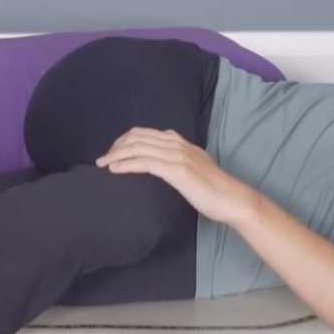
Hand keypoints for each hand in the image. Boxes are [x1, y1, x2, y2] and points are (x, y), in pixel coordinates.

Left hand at [94, 127, 258, 225]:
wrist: (231, 199)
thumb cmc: (212, 189)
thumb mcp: (191, 168)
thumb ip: (174, 162)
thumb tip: (156, 166)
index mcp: (178, 141)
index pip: (143, 133)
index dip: (123, 141)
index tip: (112, 154)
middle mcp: (176, 143)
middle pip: (137, 137)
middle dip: (115, 147)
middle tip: (102, 160)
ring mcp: (177, 155)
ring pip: (138, 148)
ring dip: (116, 155)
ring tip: (102, 164)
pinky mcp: (178, 170)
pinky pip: (145, 163)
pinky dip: (127, 164)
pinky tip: (115, 170)